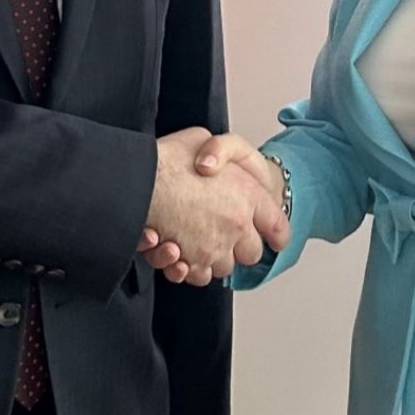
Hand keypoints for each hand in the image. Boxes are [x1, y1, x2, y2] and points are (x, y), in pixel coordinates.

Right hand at [143, 134, 285, 282]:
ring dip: (213, 257)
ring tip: (194, 239)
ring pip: (224, 266)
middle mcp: (236, 225)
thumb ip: (215, 151)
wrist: (138, 181)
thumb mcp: (200, 138)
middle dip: (239, 246)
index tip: (276, 238)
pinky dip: (190, 268)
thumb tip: (211, 160)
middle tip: (222, 232)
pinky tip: (178, 252)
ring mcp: (214, 247)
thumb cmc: (167, 159)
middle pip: (251, 252)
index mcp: (247, 194)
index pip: (277, 224)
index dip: (277, 232)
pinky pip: (199, 276)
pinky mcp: (191, 263)